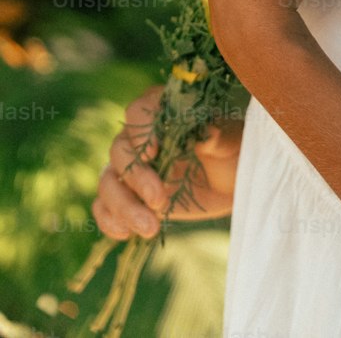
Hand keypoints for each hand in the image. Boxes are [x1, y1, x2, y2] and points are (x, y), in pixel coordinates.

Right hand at [93, 86, 243, 239]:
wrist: (230, 182)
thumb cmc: (232, 152)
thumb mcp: (230, 143)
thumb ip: (218, 137)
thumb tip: (209, 133)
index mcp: (163, 112)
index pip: (138, 111)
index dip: (140, 131)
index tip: (153, 153)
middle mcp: (140, 137)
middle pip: (119, 151)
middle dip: (136, 179)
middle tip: (159, 200)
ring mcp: (131, 167)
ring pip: (107, 181)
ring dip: (123, 207)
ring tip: (150, 228)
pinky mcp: (128, 194)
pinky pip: (104, 206)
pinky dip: (109, 220)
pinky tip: (126, 234)